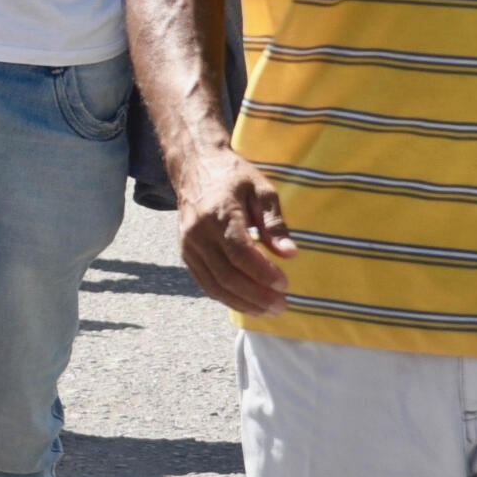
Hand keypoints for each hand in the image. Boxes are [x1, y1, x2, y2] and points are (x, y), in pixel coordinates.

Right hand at [171, 139, 298, 314]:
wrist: (194, 165)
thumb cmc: (233, 176)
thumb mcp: (262, 190)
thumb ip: (275, 223)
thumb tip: (290, 255)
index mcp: (219, 214)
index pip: (240, 253)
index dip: (263, 273)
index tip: (285, 283)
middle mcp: (198, 232)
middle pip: (226, 274)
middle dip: (256, 295)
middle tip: (282, 305)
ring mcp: (188, 244)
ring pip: (214, 284)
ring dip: (242, 302)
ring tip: (268, 310)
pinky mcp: (185, 252)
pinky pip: (204, 282)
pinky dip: (225, 297)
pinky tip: (246, 304)